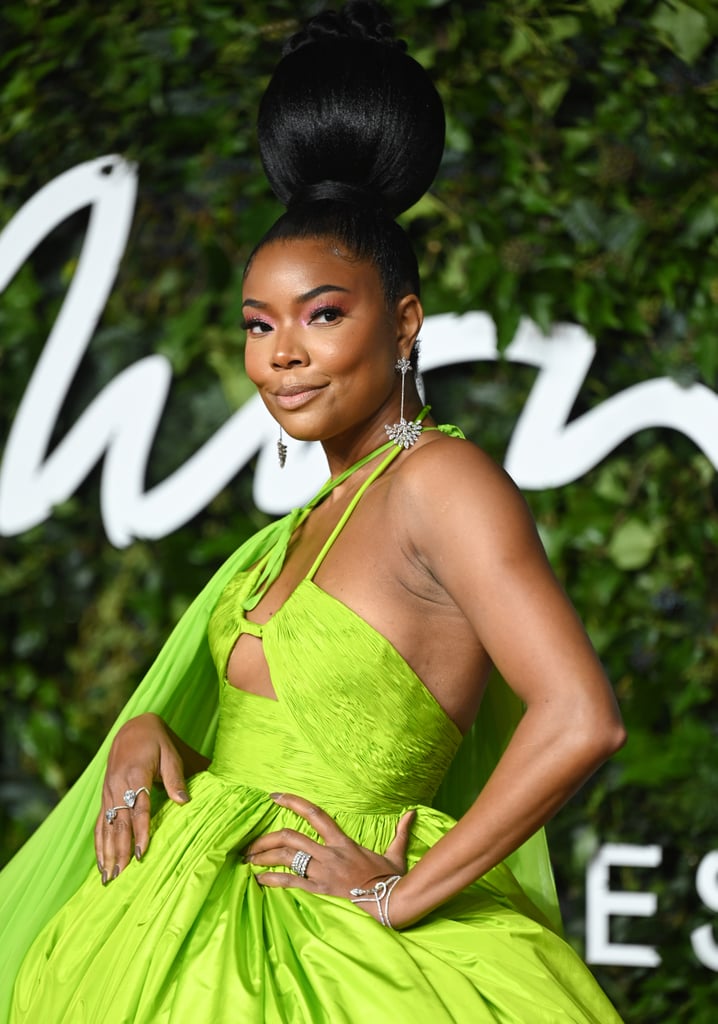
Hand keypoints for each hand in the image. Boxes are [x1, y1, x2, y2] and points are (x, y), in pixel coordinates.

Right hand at [94, 713, 188, 883]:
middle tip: (120, 876)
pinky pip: (100, 822)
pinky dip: (99, 843)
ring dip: (106, 852)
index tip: (140, 854)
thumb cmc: (157, 741)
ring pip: (106, 826)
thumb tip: (184, 801)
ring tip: (108, 877)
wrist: (133, 727)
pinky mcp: (105, 795)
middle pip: (119, 822)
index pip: (138, 808)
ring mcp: (108, 791)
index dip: (140, 831)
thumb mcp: (171, 754)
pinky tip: (100, 862)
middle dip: (119, 850)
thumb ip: (176, 778)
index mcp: (136, 774)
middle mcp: (118, 785)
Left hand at [245, 793, 414, 925]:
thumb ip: (399, 832)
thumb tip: (411, 813)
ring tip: (249, 860)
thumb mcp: (395, 853)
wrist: (391, 903)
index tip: (274, 796)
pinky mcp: (319, 891)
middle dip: (265, 838)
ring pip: (286, 857)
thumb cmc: (392, 880)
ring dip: (264, 857)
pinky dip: (271, 880)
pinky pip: (291, 882)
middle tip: (250, 844)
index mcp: (342, 841)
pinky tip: (259, 880)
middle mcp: (328, 853)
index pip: (314, 813)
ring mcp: (322, 872)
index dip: (292, 802)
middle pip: (289, 837)